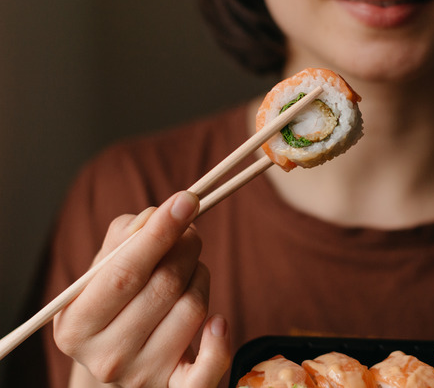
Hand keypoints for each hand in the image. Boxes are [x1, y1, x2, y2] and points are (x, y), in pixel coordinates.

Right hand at [53, 191, 230, 387]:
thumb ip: (125, 237)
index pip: (124, 273)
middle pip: (165, 286)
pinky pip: (211, 366)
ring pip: (194, 308)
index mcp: (77, 325)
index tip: (186, 200)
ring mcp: (142, 377)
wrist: (119, 361)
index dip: (159, 234)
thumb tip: (159, 216)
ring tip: (189, 272)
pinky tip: (217, 320)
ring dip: (201, 277)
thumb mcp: (102, 271)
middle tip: (190, 233)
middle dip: (186, 248)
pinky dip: (221, 338)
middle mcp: (106, 358)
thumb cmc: (113, 304)